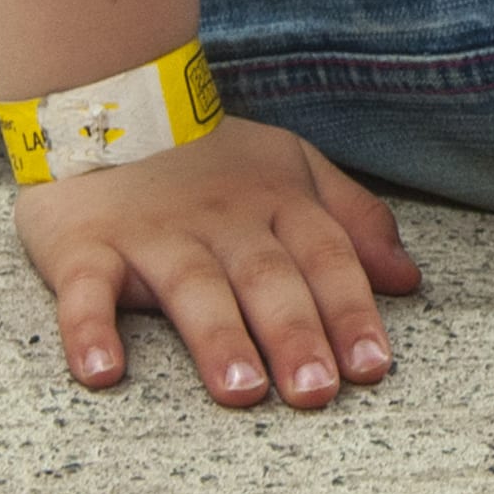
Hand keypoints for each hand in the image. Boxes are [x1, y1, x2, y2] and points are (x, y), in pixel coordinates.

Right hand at [13, 113, 420, 404]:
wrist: (107, 101)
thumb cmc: (212, 156)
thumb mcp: (294, 168)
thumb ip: (353, 220)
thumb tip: (408, 279)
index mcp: (276, 202)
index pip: (325, 257)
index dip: (351, 310)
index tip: (372, 367)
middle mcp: (221, 221)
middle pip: (265, 277)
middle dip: (295, 334)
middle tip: (317, 392)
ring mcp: (152, 234)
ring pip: (191, 286)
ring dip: (217, 337)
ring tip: (241, 389)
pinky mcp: (85, 247)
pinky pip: (87, 290)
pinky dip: (90, 330)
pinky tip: (103, 371)